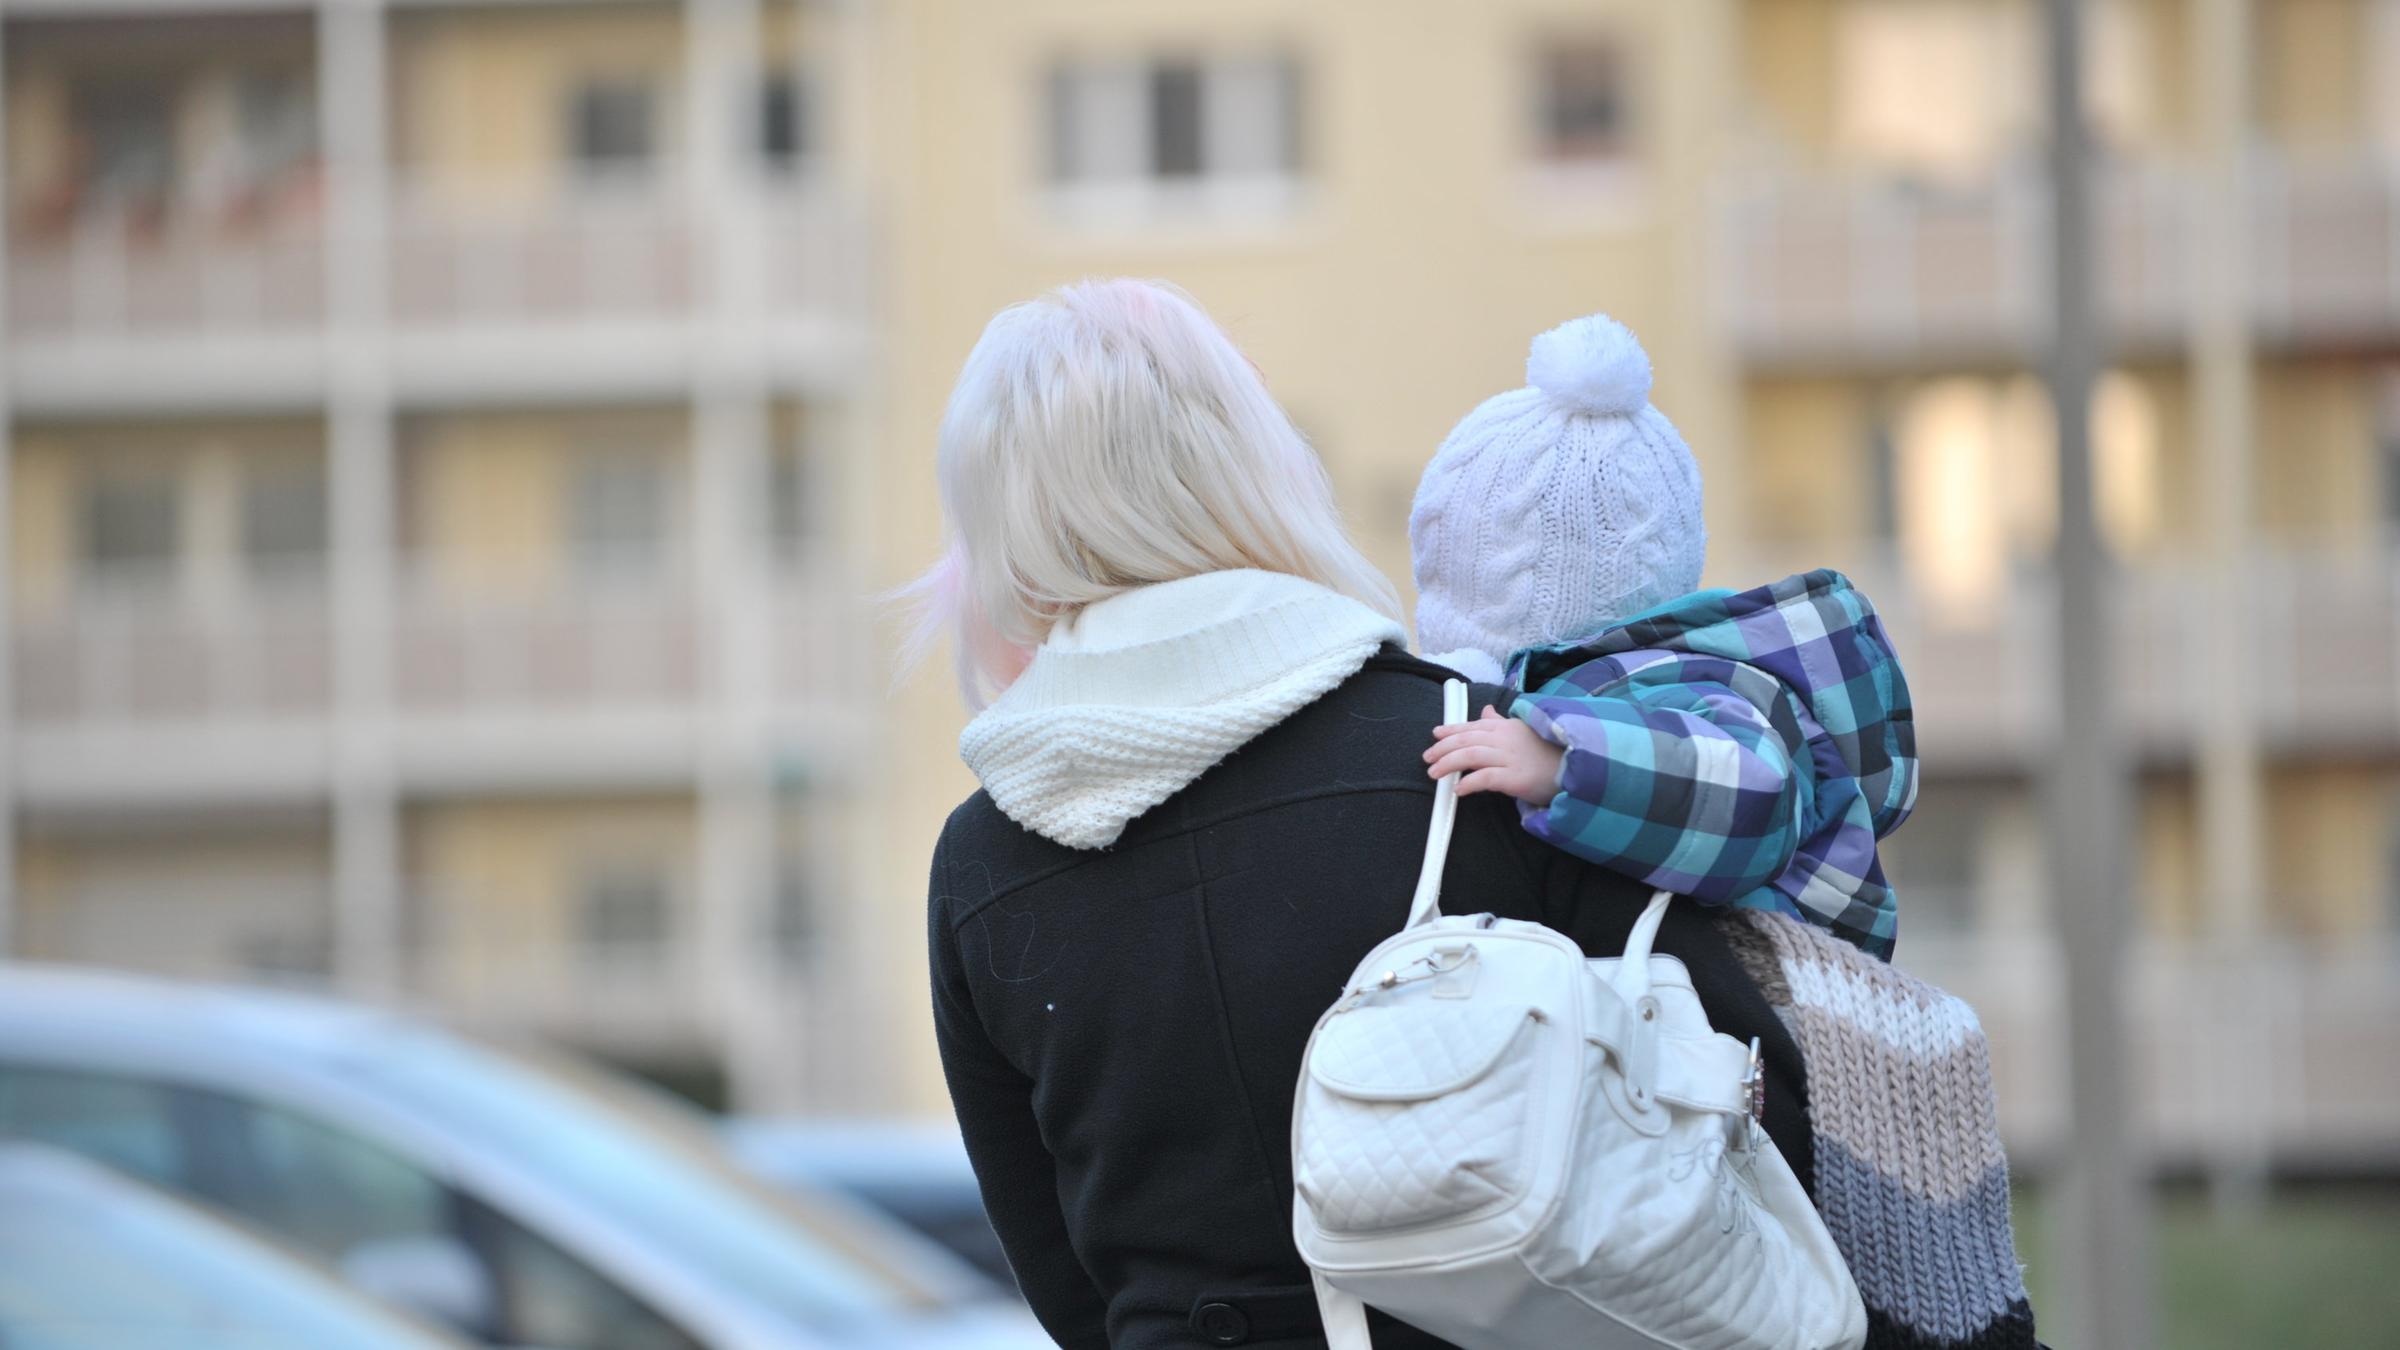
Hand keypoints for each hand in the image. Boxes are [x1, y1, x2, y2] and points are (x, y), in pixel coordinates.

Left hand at [1424, 706, 1564, 801]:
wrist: (1578, 768)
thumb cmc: (1550, 753)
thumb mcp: (1524, 731)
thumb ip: (1501, 722)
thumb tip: (1485, 712)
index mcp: (1506, 727)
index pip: (1472, 726)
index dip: (1451, 730)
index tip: (1435, 735)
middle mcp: (1505, 739)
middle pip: (1465, 740)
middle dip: (1442, 748)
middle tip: (1427, 758)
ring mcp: (1511, 758)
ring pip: (1470, 756)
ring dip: (1448, 764)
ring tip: (1434, 774)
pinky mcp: (1516, 777)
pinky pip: (1486, 778)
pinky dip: (1469, 783)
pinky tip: (1458, 789)